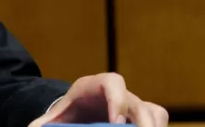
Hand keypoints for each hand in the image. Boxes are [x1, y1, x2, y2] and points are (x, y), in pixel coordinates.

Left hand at [29, 73, 167, 126]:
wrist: (80, 109)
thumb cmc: (70, 111)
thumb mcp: (57, 116)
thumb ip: (46, 123)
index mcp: (96, 87)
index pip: (113, 83)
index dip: (117, 101)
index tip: (116, 122)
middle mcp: (119, 94)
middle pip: (138, 103)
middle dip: (142, 122)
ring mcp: (133, 106)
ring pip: (153, 111)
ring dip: (152, 126)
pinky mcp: (141, 117)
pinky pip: (158, 118)